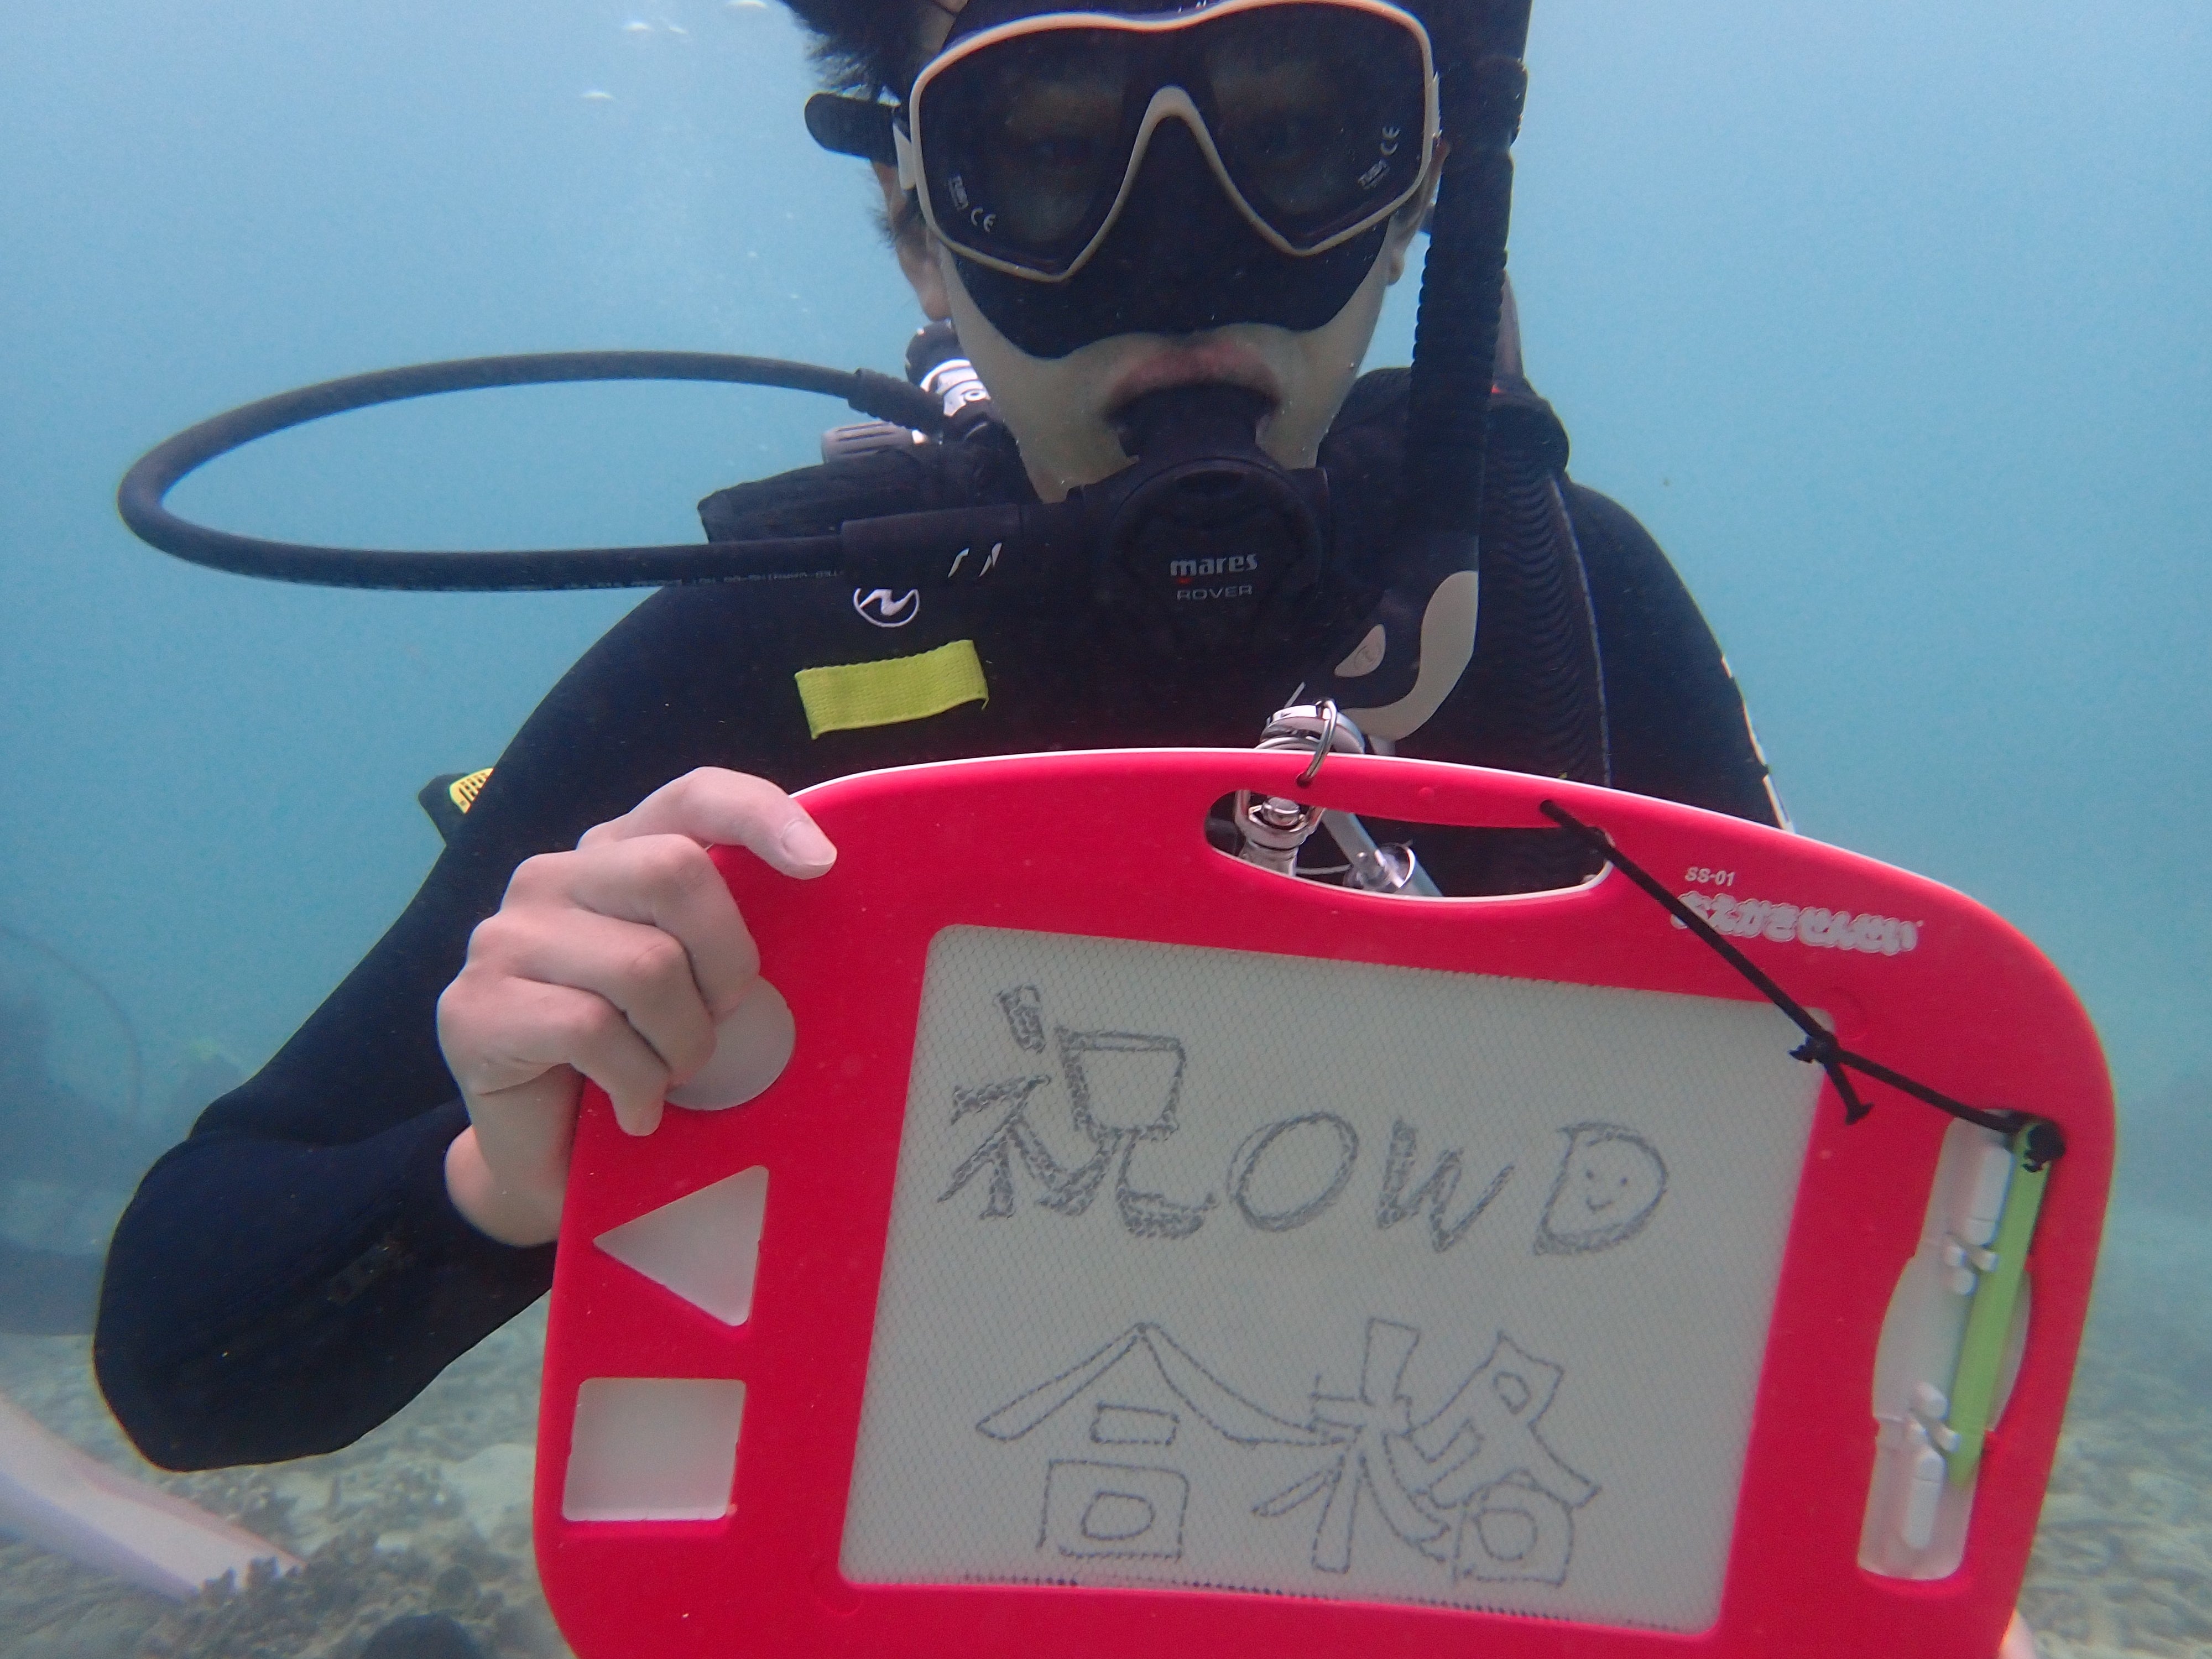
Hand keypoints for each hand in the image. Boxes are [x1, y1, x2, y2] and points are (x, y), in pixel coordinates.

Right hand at [436, 768, 834, 1244]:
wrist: (555, 1159)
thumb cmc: (645, 1061)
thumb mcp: (702, 987)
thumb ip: (731, 936)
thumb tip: (817, 891)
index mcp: (616, 854)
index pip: (693, 797)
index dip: (759, 815)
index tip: (821, 865)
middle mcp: (552, 877)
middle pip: (674, 872)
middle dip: (726, 964)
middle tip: (721, 1024)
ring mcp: (504, 938)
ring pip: (643, 965)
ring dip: (684, 1044)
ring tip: (672, 1078)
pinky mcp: (473, 1008)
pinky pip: (591, 1030)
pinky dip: (637, 1084)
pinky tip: (637, 1112)